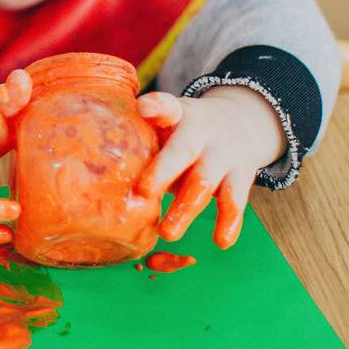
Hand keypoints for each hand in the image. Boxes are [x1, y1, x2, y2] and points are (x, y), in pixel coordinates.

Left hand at [135, 86, 286, 248]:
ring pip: (205, 182)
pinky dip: (230, 222)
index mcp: (179, 114)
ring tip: (168, 233)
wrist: (239, 123)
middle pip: (184, 150)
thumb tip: (106, 169)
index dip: (156, 106)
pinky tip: (221, 241)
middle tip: (142, 194)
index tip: (143, 108)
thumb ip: (145, 138)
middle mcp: (203, 133)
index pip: (168, 106)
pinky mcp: (241, 176)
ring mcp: (224, 154)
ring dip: (186, 208)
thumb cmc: (185, 130)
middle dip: (163, 172)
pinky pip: (235, 200)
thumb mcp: (168, 121)